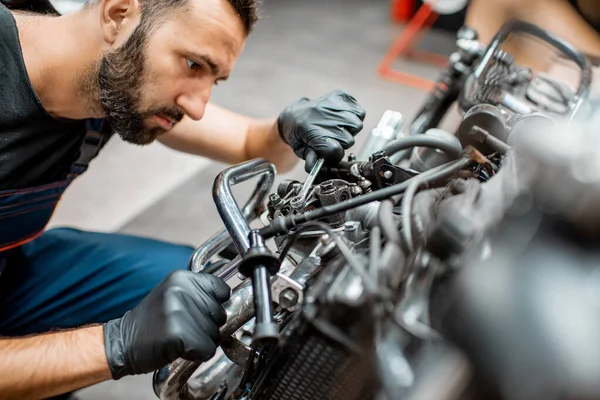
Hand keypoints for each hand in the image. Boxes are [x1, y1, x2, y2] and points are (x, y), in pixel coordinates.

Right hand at [103, 270, 230, 378]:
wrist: (122, 342)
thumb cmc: (151, 322)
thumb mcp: (173, 295)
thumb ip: (199, 291)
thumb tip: (228, 292)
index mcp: (182, 278)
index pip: (221, 289)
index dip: (216, 305)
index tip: (203, 312)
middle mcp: (182, 291)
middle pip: (221, 314)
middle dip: (208, 326)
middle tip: (185, 327)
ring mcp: (179, 311)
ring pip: (216, 334)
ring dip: (202, 341)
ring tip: (180, 336)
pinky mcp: (179, 334)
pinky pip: (207, 349)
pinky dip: (198, 354)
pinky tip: (181, 348)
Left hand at [277, 89, 365, 171]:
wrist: (295, 115)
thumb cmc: (299, 134)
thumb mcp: (300, 149)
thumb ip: (310, 158)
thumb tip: (313, 167)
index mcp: (310, 130)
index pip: (336, 150)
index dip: (333, 154)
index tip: (329, 151)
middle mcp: (322, 115)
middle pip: (348, 139)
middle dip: (341, 142)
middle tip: (331, 138)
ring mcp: (332, 103)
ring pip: (356, 125)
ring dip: (349, 129)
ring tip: (337, 127)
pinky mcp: (341, 96)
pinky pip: (359, 111)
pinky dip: (354, 115)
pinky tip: (342, 118)